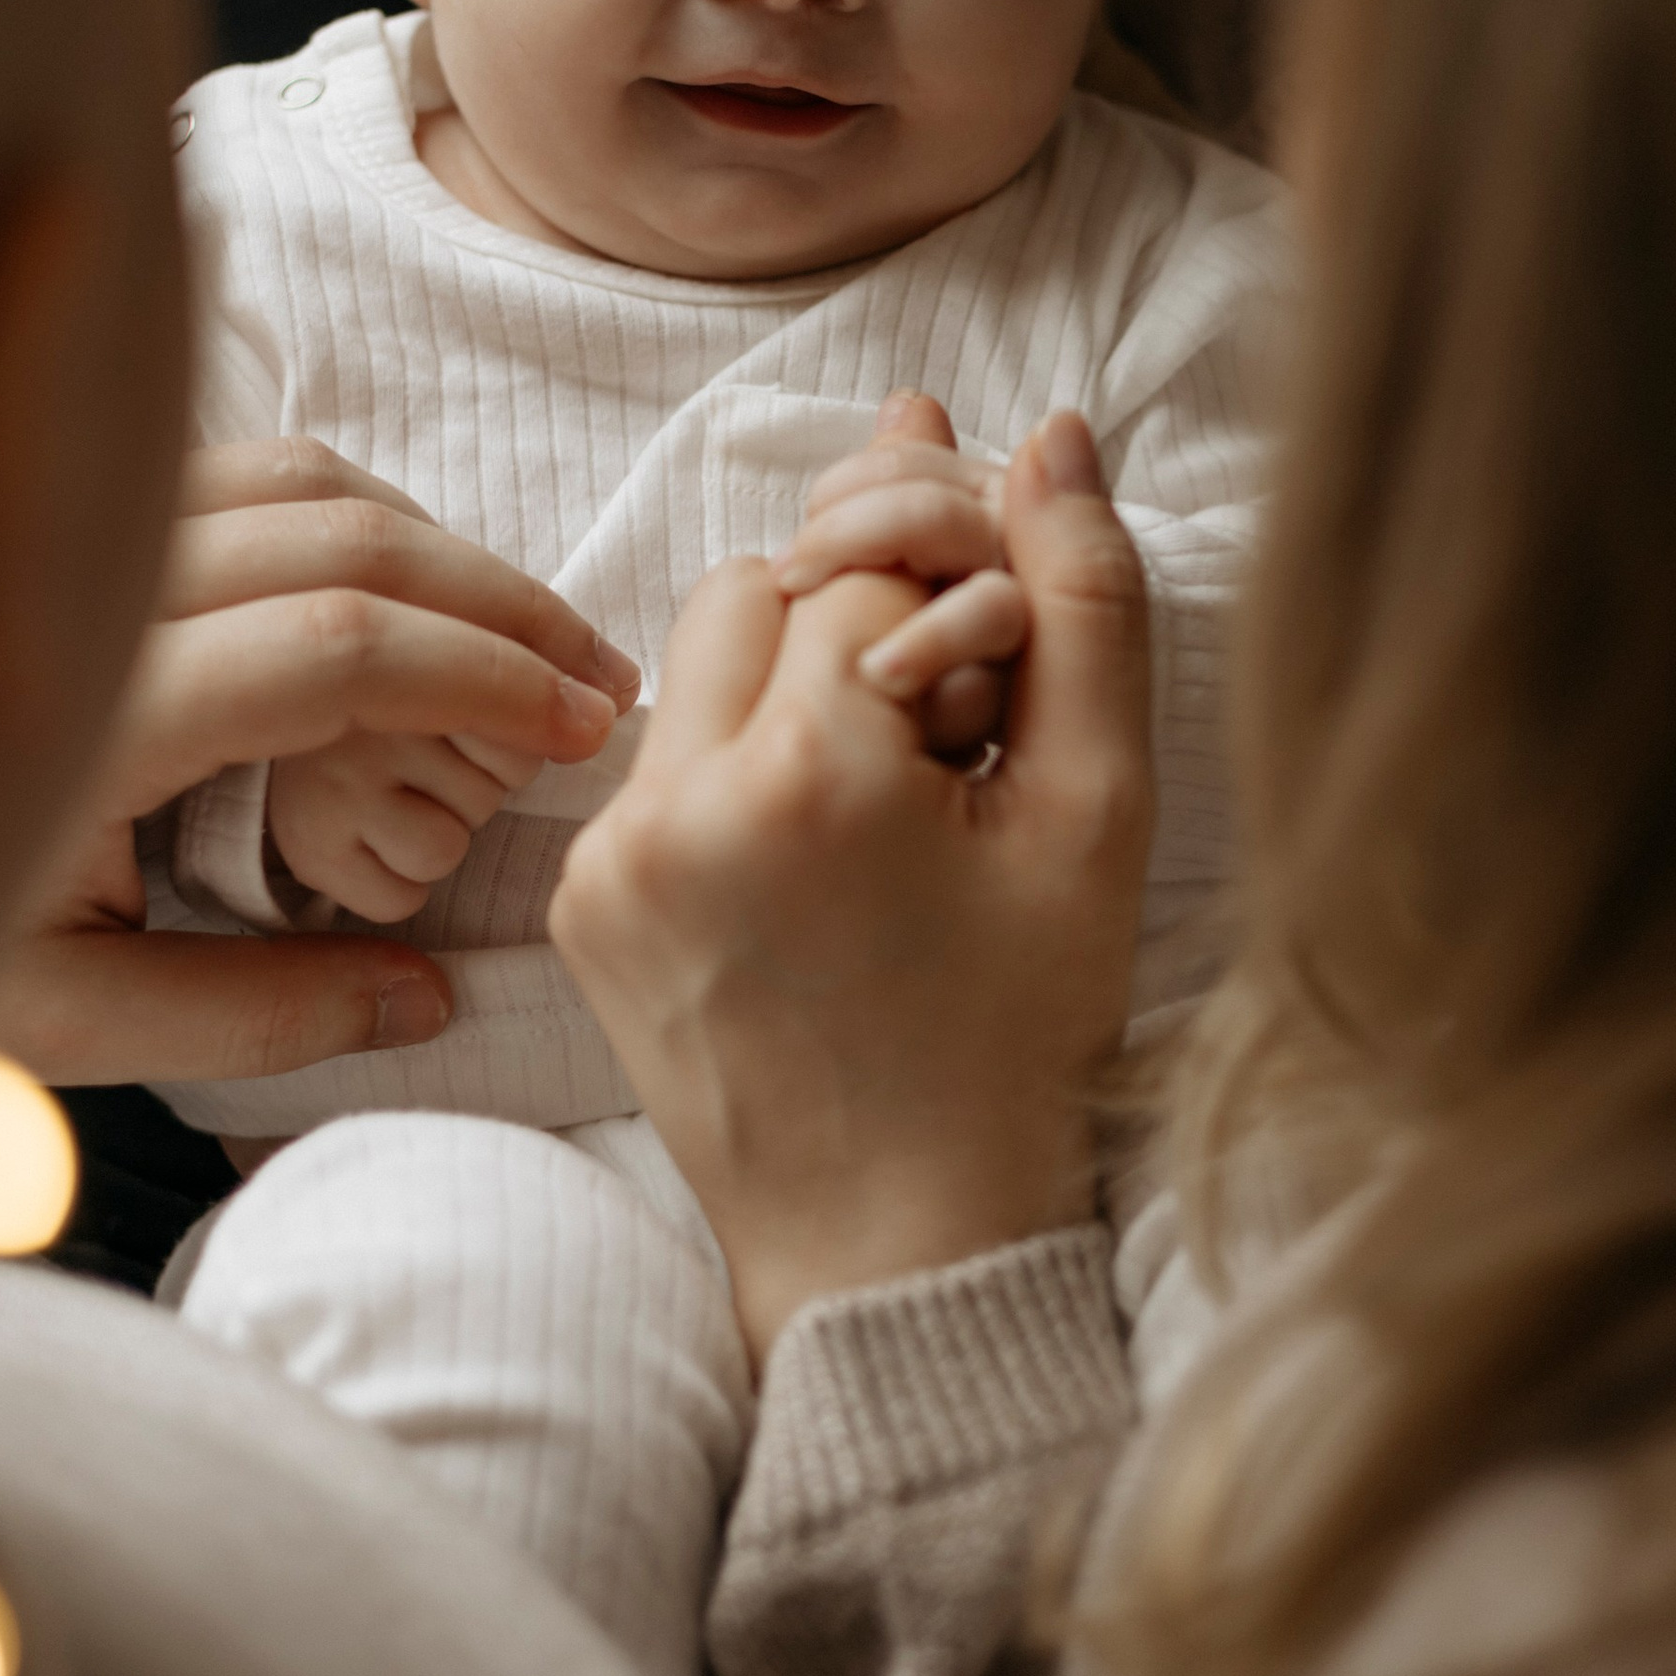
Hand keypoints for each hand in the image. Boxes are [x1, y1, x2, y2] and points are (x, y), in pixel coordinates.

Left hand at [0, 441, 639, 1082]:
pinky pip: (246, 471)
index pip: (331, 647)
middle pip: (341, 535)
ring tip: (532, 638)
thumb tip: (428, 996)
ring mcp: (78, 539)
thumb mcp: (60, 1028)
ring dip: (441, 545)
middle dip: (498, 600)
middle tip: (598, 683)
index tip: (576, 729)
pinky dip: (362, 515)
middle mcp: (83, 597)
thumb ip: (252, 1018)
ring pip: (302, 477)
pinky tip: (424, 594)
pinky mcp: (78, 524)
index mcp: (88, 721)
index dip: (479, 673)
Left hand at [555, 411, 1151, 1366]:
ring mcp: (609, 858)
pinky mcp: (582, 903)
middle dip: (856, 622)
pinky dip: (735, 769)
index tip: (996, 695)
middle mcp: (677, 804)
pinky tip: (814, 862)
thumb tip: (1047, 431)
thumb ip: (1082, 602)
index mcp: (810, 778)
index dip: (956, 600)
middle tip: (945, 734)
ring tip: (882, 802)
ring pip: (698, 657)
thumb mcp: (1093, 817)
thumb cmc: (1019, 1039)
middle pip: (764, 582)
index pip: (872, 563)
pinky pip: (659, 758)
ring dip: (790, 684)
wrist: (896, 1244)